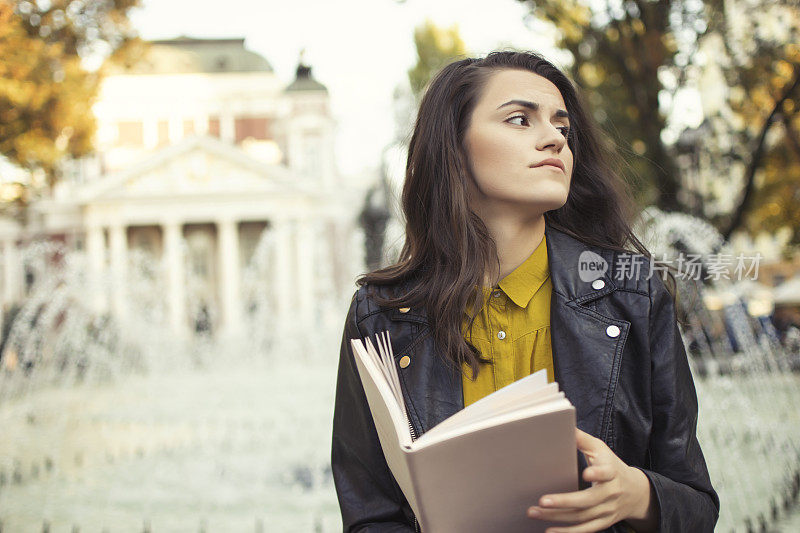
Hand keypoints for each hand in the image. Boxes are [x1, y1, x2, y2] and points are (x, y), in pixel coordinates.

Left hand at [526, 429, 657, 532]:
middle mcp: (611, 493)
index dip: (598, 473)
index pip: (607, 472)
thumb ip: (582, 439)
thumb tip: (562, 422)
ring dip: (557, 517)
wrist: (636, 492)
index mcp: (611, 471)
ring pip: (582, 517)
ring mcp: (607, 510)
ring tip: (534, 512)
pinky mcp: (603, 523)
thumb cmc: (611, 465)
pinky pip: (585, 530)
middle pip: (588, 500)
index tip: (586, 473)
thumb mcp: (600, 449)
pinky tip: (548, 531)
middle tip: (541, 501)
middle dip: (564, 502)